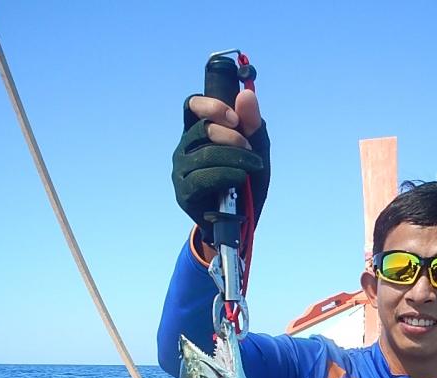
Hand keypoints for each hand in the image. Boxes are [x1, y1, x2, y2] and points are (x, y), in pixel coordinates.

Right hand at [171, 90, 270, 242]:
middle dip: (232, 136)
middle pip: (203, 128)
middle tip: (250, 149)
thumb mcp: (256, 151)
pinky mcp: (183, 192)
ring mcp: (180, 170)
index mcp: (197, 133)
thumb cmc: (245, 183)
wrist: (239, 223)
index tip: (235, 119)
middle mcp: (184, 148)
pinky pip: (203, 178)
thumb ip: (253, 125)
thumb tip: (246, 94)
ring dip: (235, 158)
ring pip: (206, 153)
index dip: (211, 106)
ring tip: (253, 167)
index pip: (192, 105)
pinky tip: (240, 179)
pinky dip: (227, 175)